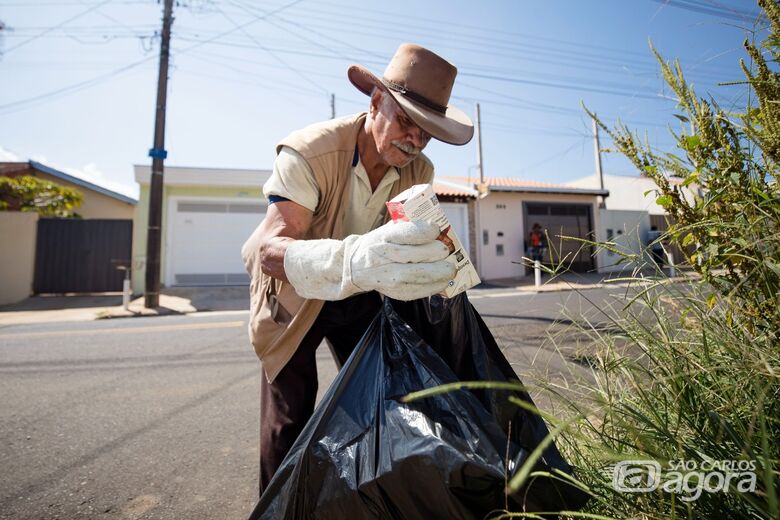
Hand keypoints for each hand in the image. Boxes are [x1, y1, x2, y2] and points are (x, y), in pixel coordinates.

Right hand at [284, 220, 455, 300]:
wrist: (354, 267)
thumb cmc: (378, 244)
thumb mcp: (388, 229)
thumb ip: (409, 227)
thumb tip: (439, 228)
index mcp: (385, 237)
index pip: (409, 232)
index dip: (427, 230)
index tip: (436, 229)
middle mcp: (385, 256)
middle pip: (417, 256)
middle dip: (437, 253)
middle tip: (447, 251)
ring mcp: (388, 276)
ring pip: (419, 275)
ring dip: (440, 273)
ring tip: (450, 269)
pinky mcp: (394, 291)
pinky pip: (417, 291)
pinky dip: (433, 287)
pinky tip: (442, 282)